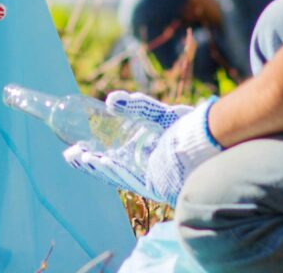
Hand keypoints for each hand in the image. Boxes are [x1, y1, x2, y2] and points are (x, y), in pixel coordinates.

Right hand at [62, 97, 222, 202]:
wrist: (211, 140)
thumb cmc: (190, 129)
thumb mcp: (159, 114)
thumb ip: (137, 106)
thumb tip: (111, 101)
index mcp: (145, 160)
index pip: (115, 161)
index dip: (94, 157)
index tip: (76, 150)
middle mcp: (145, 171)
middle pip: (112, 170)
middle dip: (90, 163)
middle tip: (70, 155)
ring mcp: (149, 177)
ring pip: (117, 174)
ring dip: (97, 166)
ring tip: (79, 156)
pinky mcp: (156, 181)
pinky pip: (130, 176)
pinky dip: (113, 169)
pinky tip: (100, 161)